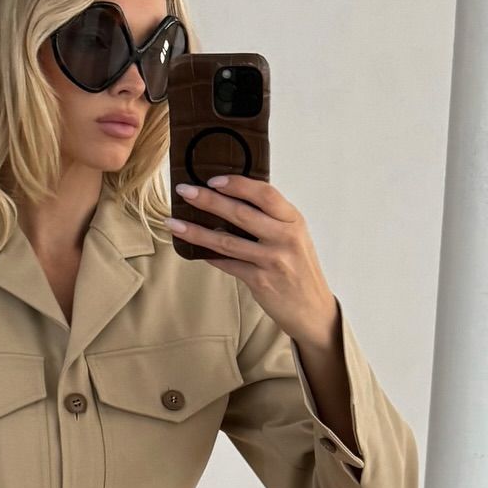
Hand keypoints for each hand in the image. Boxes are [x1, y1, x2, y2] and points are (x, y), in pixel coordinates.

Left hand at [166, 174, 338, 349]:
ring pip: (227, 241)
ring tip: (175, 223)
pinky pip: (228, 264)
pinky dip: (210, 256)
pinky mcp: (261, 282)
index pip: (265, 193)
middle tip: (185, 191)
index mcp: (293, 221)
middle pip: (241, 213)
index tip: (214, 179)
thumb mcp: (294, 237)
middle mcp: (284, 238)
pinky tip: (195, 250)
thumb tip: (234, 200)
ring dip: (197, 231)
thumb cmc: (300, 269)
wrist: (313, 309)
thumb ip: (272, 219)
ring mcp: (272, 260)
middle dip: (208, 200)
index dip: (238, 184)